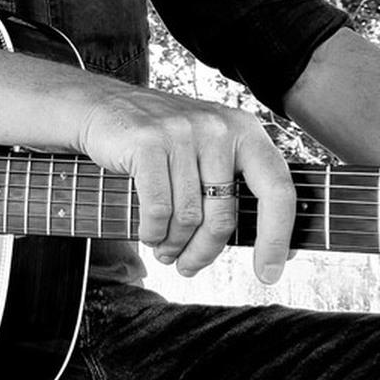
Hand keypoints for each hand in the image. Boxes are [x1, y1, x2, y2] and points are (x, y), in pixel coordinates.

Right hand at [73, 86, 295, 282]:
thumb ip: (235, 186)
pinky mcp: (148, 142)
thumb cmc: (160, 140)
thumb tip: (273, 246)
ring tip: (165, 250)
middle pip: (224, 216)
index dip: (278, 237)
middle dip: (205, 252)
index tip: (269, 272)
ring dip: (174, 245)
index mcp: (244, 130)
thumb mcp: (207, 150)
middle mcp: (218, 128)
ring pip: (188, 217)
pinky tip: (149, 234)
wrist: (102, 106)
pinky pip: (157, 209)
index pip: (278, 189)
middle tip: (189, 266)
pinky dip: (152, 232)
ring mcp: (183, 132)